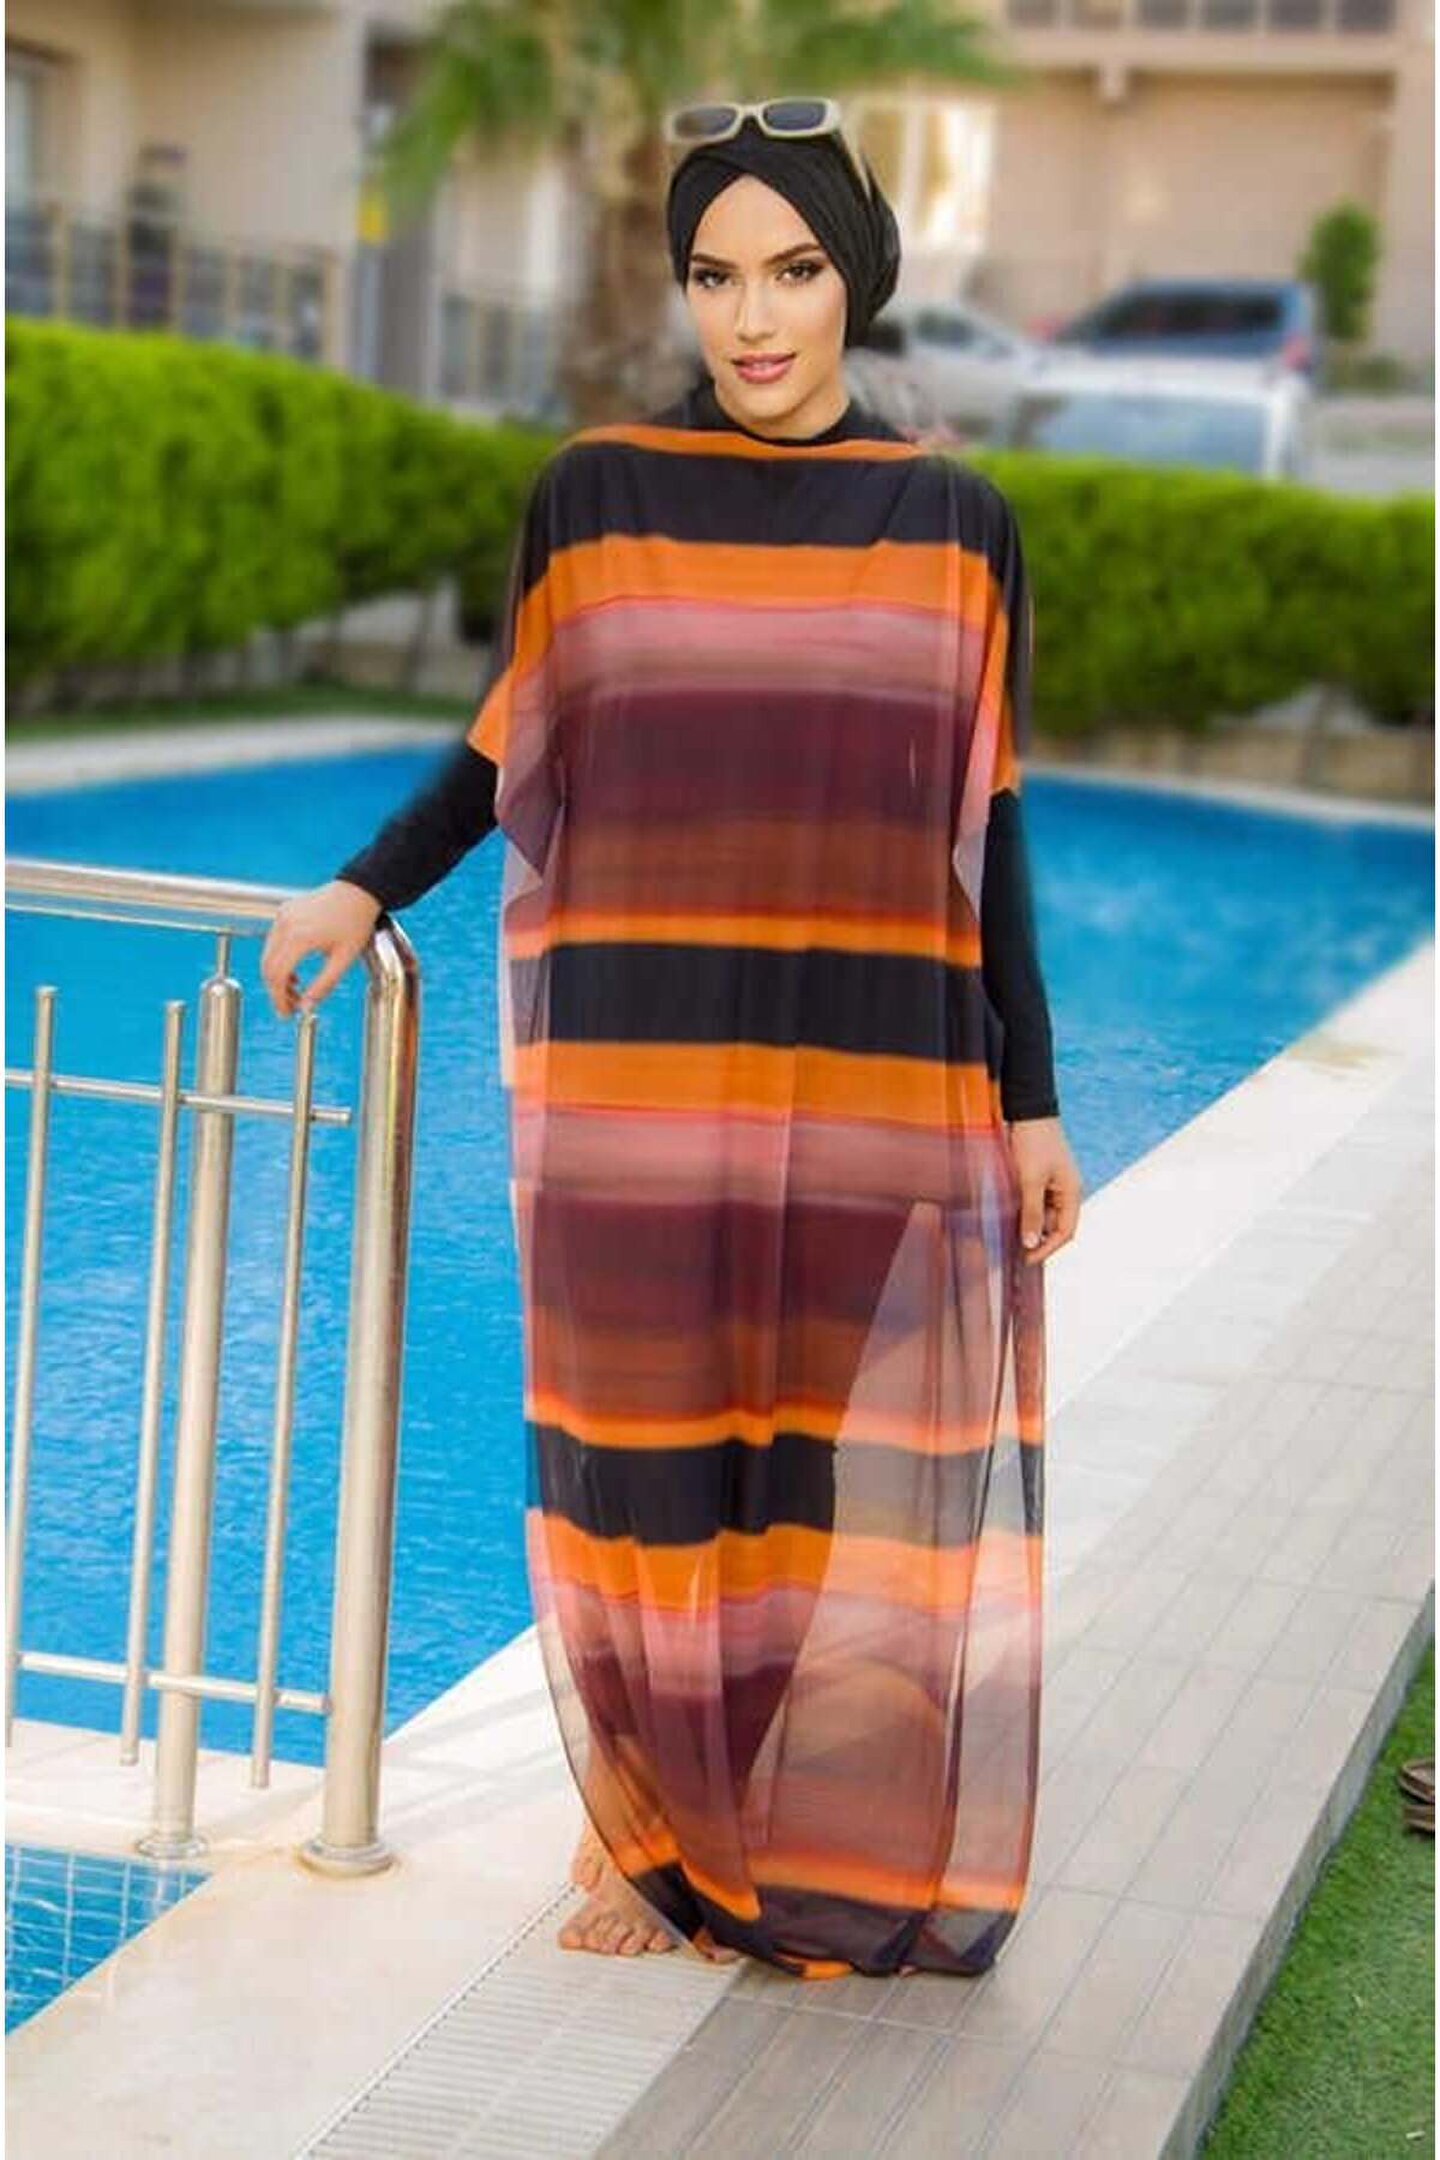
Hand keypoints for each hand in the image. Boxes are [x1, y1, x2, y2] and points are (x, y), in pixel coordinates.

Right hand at [259, 879, 381, 1020]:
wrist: (359, 891)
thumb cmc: (356, 923)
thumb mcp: (344, 960)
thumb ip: (323, 986)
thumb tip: (306, 1009)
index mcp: (300, 937)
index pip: (277, 975)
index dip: (279, 998)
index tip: (287, 1014)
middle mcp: (286, 924)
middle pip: (267, 967)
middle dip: (276, 990)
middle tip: (290, 1007)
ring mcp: (282, 916)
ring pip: (267, 955)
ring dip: (277, 976)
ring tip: (295, 991)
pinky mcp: (284, 912)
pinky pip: (273, 942)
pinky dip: (278, 960)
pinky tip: (294, 972)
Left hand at [1006, 1115, 1081, 1263]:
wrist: (1026, 1109)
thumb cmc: (1034, 1141)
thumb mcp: (1030, 1179)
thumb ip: (1031, 1212)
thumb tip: (1031, 1243)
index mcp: (1072, 1192)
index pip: (1065, 1232)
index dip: (1047, 1248)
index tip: (1026, 1259)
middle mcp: (1065, 1191)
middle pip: (1053, 1226)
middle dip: (1035, 1239)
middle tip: (1012, 1252)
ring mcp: (1051, 1184)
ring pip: (1040, 1215)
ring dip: (1026, 1225)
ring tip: (1005, 1236)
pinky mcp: (1037, 1177)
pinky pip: (1031, 1202)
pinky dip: (1021, 1211)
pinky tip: (1004, 1216)